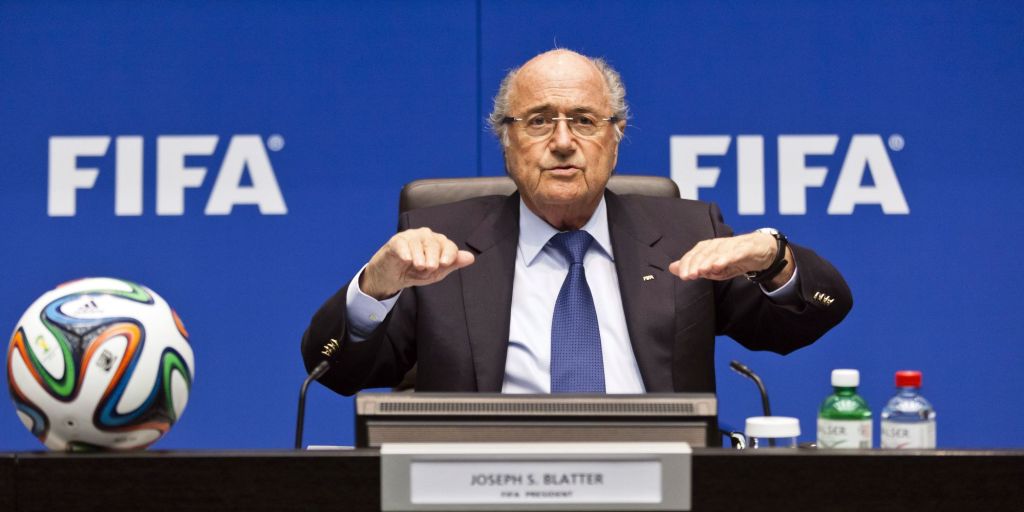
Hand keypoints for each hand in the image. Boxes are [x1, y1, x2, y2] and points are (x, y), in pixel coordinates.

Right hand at [360, 228, 474, 299]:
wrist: (393, 277)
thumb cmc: (416, 272)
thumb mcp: (436, 273)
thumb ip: (452, 264)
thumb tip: (471, 257)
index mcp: (438, 243)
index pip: (448, 245)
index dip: (449, 254)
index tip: (445, 264)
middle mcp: (426, 236)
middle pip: (434, 243)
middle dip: (433, 258)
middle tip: (429, 268)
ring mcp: (411, 237)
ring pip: (418, 243)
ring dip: (419, 257)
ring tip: (418, 267)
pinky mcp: (396, 241)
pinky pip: (402, 244)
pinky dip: (406, 252)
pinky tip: (407, 260)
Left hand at [669, 231, 794, 287]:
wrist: (760, 252)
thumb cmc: (732, 259)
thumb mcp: (711, 266)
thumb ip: (693, 267)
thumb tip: (672, 268)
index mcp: (707, 248)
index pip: (694, 255)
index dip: (688, 265)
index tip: (683, 276)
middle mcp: (717, 245)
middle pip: (703, 253)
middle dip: (695, 264)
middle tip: (689, 275)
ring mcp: (731, 246)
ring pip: (717, 253)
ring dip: (708, 261)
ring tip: (701, 271)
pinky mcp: (745, 249)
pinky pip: (734, 254)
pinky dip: (726, 258)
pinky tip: (719, 265)